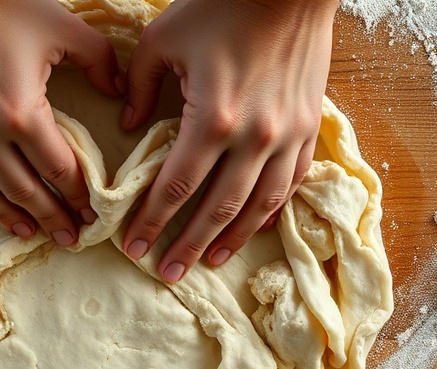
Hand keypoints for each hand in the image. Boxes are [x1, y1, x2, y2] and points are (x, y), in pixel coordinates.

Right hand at [0, 0, 122, 245]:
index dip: (79, 197)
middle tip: (69, 238)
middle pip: (25, 192)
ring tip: (29, 232)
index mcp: (22, 114)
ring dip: (9, 216)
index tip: (92, 215)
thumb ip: (99, 61)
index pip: (59, 171)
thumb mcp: (60, 26)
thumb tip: (117, 92)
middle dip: (52, 219)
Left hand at [120, 0, 337, 280]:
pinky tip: (253, 227)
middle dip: (187, 246)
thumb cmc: (221, 5)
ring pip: (258, 206)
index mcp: (211, 119)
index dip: (151, 222)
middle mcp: (253, 138)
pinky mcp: (309, 128)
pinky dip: (270, 210)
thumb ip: (137, 87)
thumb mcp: (161, 40)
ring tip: (210, 262)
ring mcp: (287, 136)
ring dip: (231, 239)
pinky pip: (291, 183)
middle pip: (215, 209)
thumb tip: (127, 126)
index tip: (133, 247)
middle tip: (167, 274)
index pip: (175, 189)